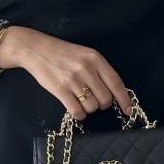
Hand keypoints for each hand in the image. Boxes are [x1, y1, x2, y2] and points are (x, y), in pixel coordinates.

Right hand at [0, 26, 132, 119]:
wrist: (36, 49)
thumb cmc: (63, 53)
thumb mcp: (85, 55)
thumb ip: (99, 70)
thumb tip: (114, 93)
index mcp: (95, 59)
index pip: (116, 83)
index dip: (124, 99)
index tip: (128, 110)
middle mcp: (86, 69)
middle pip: (105, 99)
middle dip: (102, 104)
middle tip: (94, 99)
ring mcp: (73, 80)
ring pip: (92, 107)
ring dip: (89, 109)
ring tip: (81, 100)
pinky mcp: (60, 90)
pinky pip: (77, 111)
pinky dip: (79, 114)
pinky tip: (75, 108)